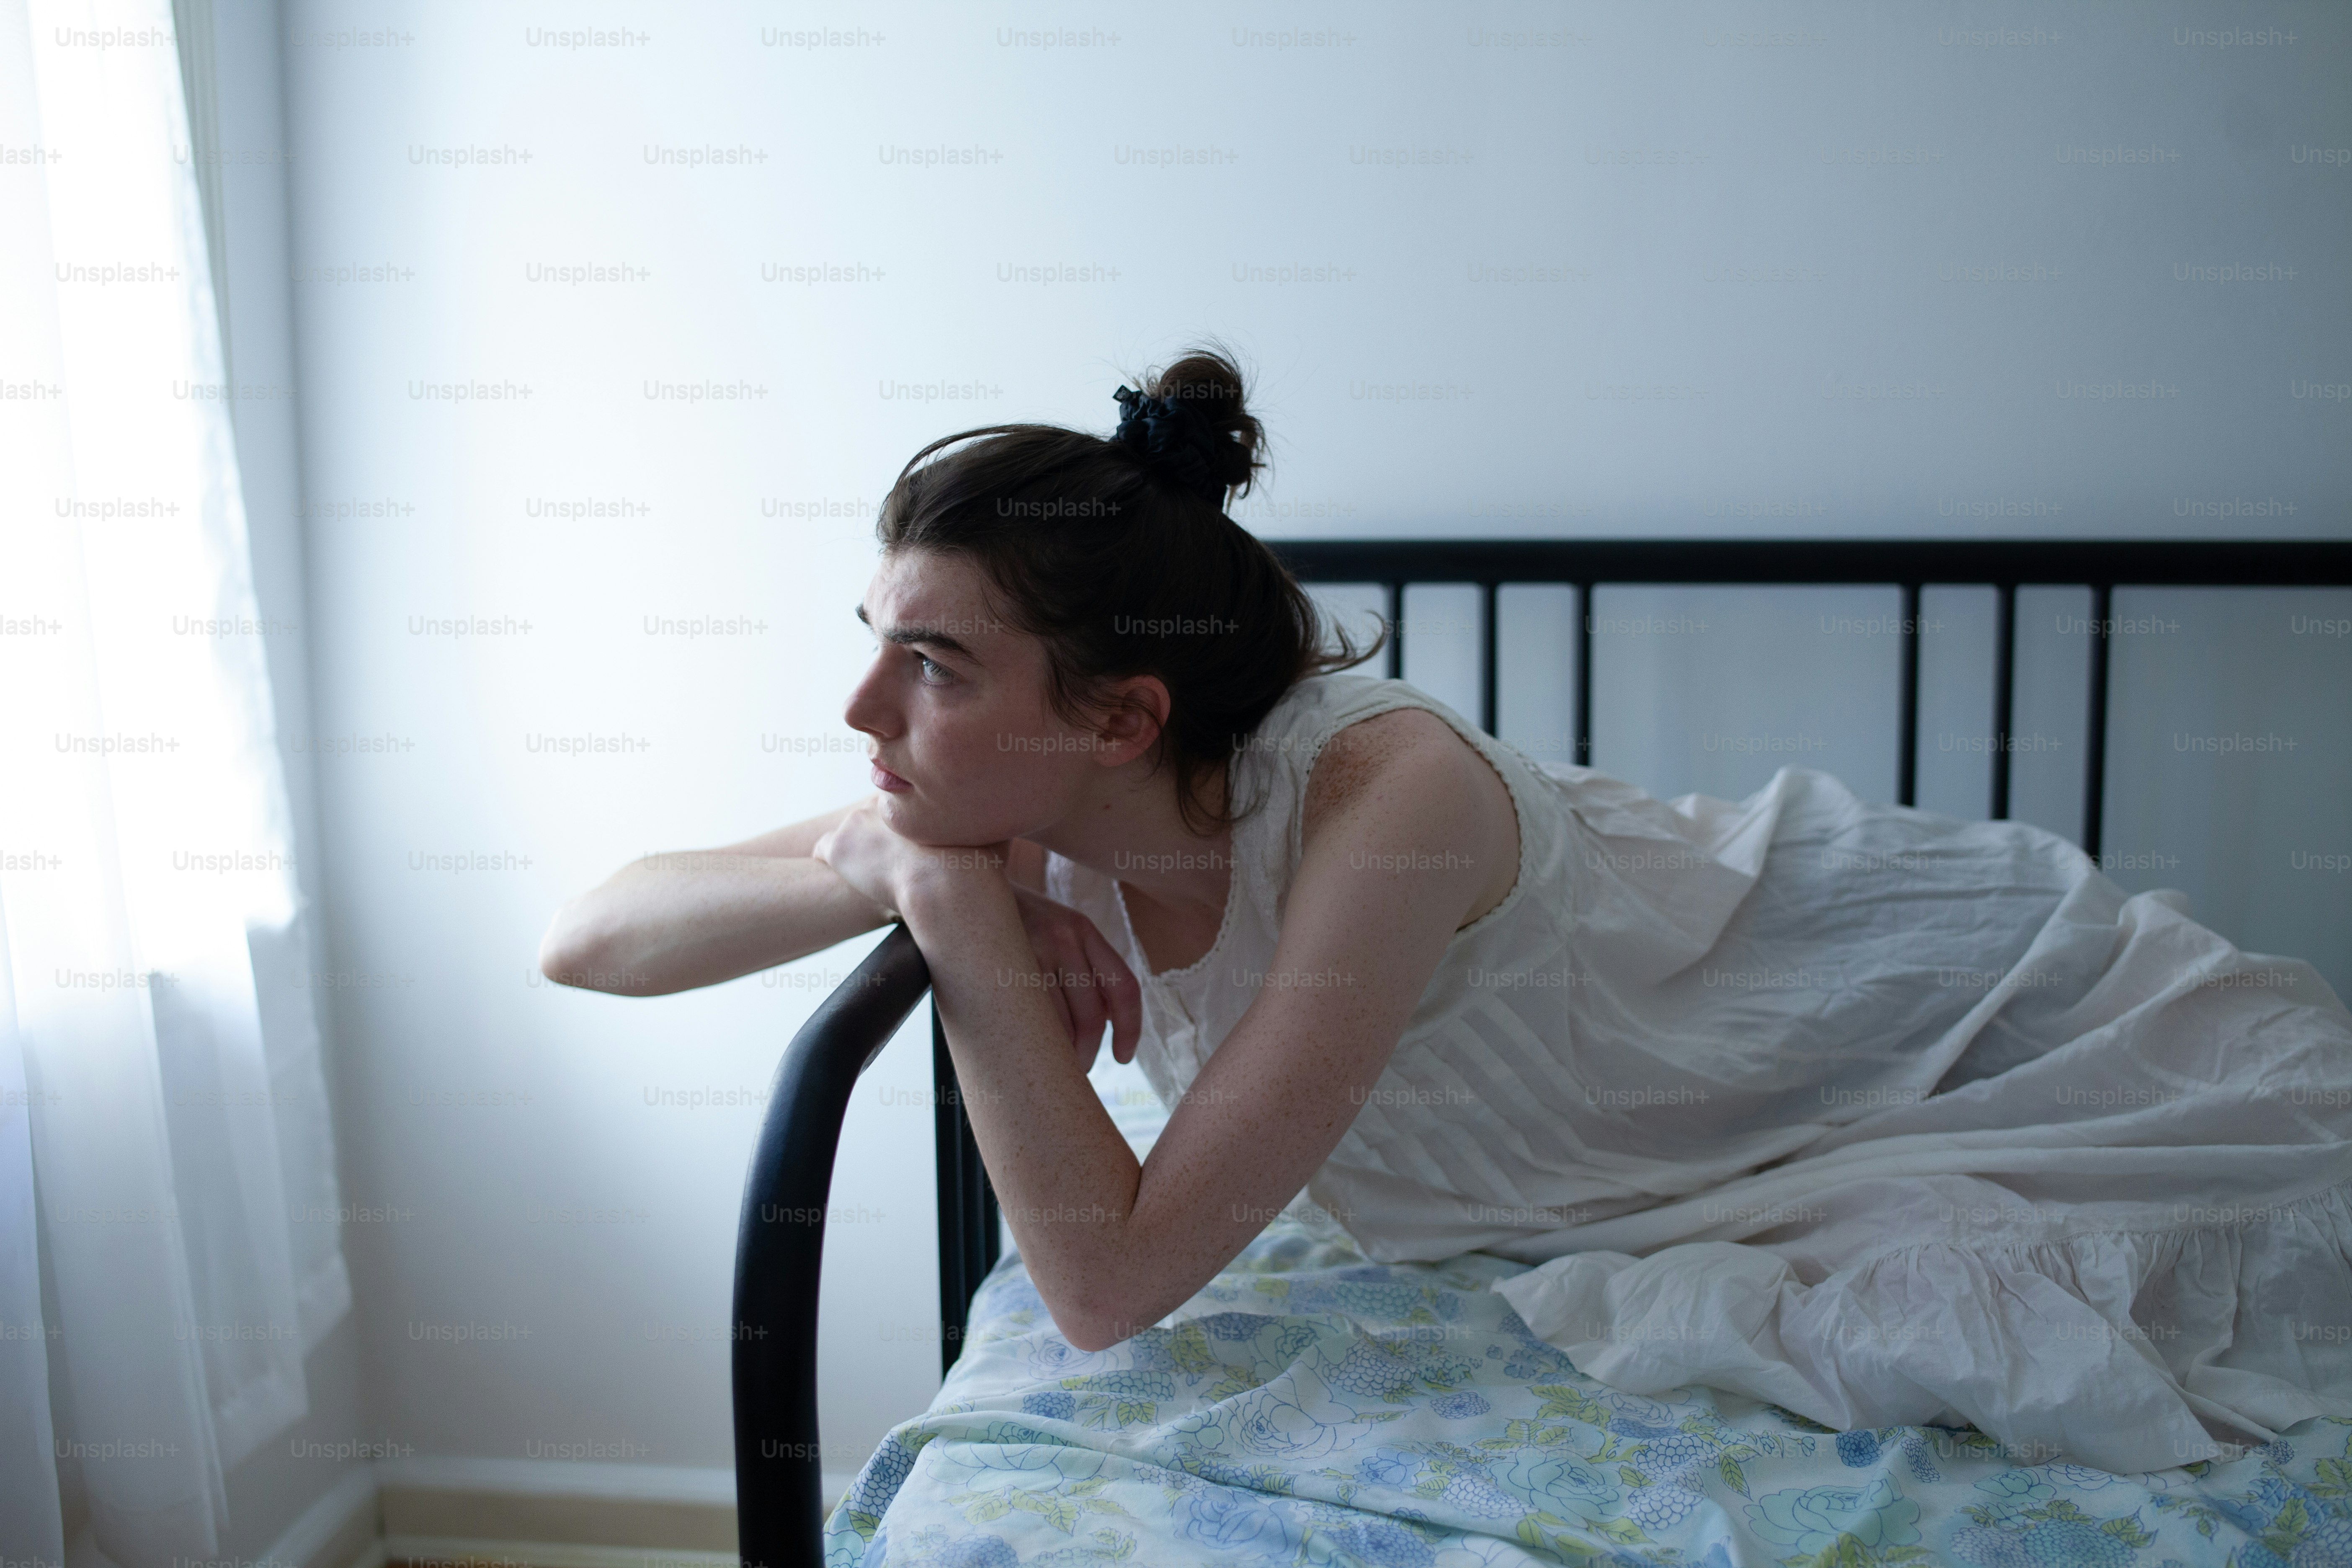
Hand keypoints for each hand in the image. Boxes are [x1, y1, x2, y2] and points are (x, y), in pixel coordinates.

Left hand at [809, 794, 990, 921]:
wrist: (947, 886)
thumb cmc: (976, 863)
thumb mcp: (991, 829)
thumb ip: (987, 817)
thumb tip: (999, 813)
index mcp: (918, 792)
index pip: (904, 800)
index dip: (908, 825)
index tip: (914, 844)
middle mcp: (883, 798)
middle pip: (876, 814)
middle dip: (883, 833)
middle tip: (897, 858)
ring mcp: (856, 821)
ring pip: (852, 831)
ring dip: (861, 848)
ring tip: (874, 870)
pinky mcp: (836, 847)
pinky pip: (824, 850)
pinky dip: (830, 860)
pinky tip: (840, 874)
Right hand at [1012, 886, 1141, 1068]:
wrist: (960, 889)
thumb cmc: (1010, 922)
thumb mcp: (1052, 928)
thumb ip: (1079, 964)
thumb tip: (1105, 1021)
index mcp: (1082, 929)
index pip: (1123, 985)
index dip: (1130, 1028)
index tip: (1124, 1057)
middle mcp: (1063, 937)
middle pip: (1091, 1016)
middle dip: (1088, 1052)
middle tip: (1079, 1068)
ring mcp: (1030, 952)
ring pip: (1061, 1025)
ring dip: (1062, 1055)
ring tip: (1052, 1065)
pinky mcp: (1000, 968)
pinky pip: (1029, 1020)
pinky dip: (1035, 1045)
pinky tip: (1029, 1052)